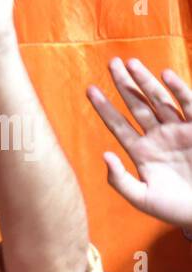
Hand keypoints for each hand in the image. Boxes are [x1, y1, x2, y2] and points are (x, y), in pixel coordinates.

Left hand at [87, 58, 191, 229]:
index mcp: (141, 151)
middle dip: (124, 84)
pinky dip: (177, 90)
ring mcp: (179, 131)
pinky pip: (188, 104)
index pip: (118, 125)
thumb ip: (119, 180)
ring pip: (159, 100)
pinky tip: (164, 75)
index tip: (89, 89)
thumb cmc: (175, 208)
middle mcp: (158, 137)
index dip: (104, 107)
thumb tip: (104, 155)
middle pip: (137, 105)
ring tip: (130, 63)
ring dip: (145, 81)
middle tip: (111, 63)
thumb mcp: (142, 197)